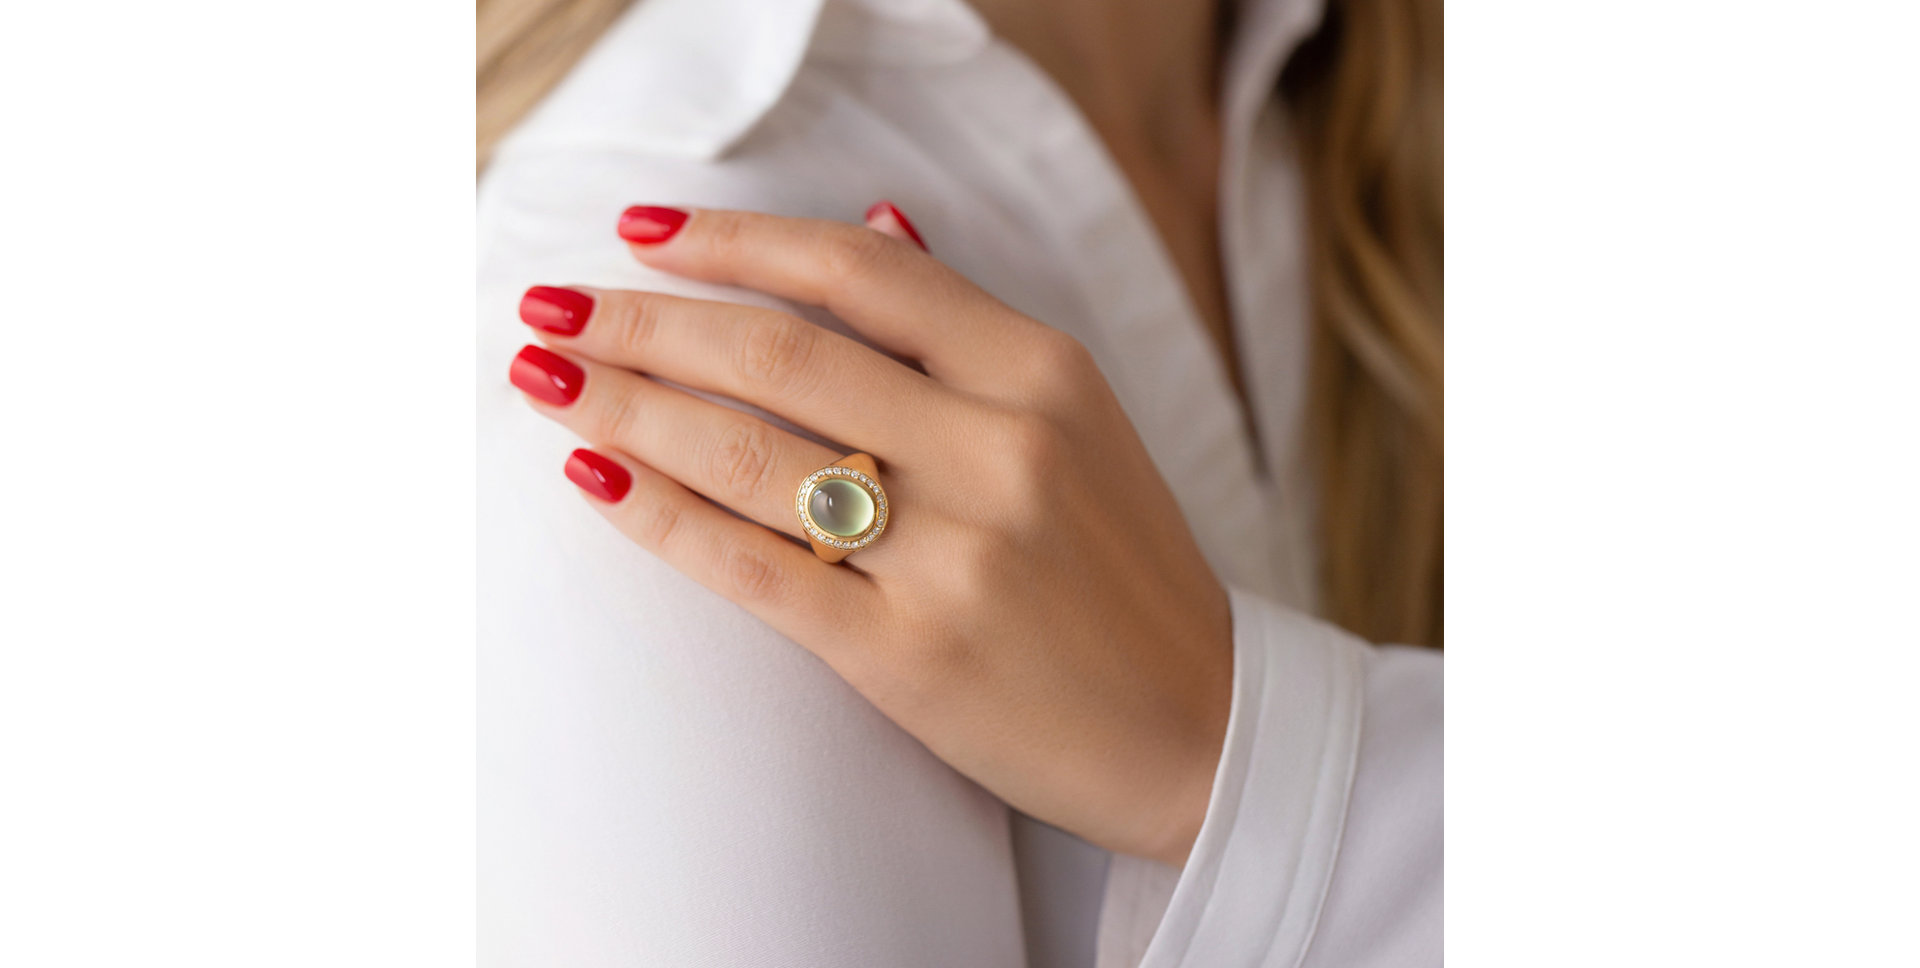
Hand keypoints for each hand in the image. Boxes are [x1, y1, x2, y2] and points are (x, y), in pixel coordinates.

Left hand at [509, 203, 1231, 864]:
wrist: (1199, 728)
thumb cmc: (1123, 569)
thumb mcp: (1079, 420)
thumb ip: (968, 326)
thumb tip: (874, 216)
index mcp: (1041, 372)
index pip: (857, 268)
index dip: (731, 239)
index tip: (640, 231)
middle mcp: (999, 447)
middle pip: (778, 351)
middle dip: (641, 322)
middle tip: (550, 310)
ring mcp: (954, 553)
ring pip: (748, 451)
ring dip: (625, 407)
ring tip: (546, 382)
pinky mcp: (909, 654)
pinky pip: (752, 568)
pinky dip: (660, 516)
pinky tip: (594, 479)